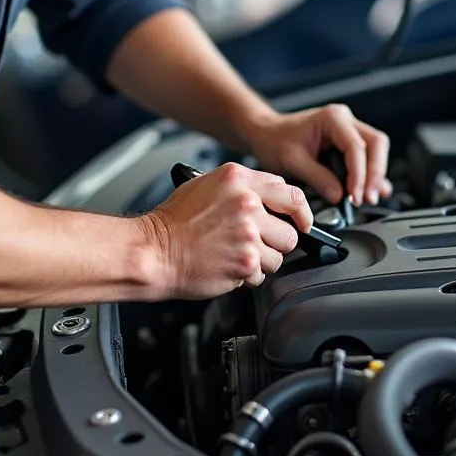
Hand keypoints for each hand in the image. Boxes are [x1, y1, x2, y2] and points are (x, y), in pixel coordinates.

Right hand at [139, 162, 312, 298]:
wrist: (154, 251)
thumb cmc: (174, 222)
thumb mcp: (206, 185)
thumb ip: (242, 188)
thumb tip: (270, 199)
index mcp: (238, 179)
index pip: (290, 193)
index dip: (300, 212)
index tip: (302, 222)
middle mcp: (246, 203)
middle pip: (289, 230)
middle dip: (275, 242)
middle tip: (254, 244)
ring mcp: (247, 233)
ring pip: (278, 256)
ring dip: (261, 261)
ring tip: (234, 254)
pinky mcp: (245, 261)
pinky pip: (262, 275)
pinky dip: (247, 275)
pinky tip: (227, 264)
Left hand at [242, 104, 392, 206]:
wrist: (266, 134)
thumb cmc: (275, 140)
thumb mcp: (292, 160)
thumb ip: (317, 178)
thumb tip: (339, 196)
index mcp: (332, 118)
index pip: (356, 146)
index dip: (359, 173)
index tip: (355, 195)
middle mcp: (345, 121)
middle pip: (376, 144)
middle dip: (374, 173)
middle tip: (368, 198)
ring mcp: (349, 132)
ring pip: (376, 151)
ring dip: (374, 176)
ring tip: (369, 199)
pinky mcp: (347, 145)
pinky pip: (367, 159)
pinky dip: (368, 176)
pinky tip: (369, 192)